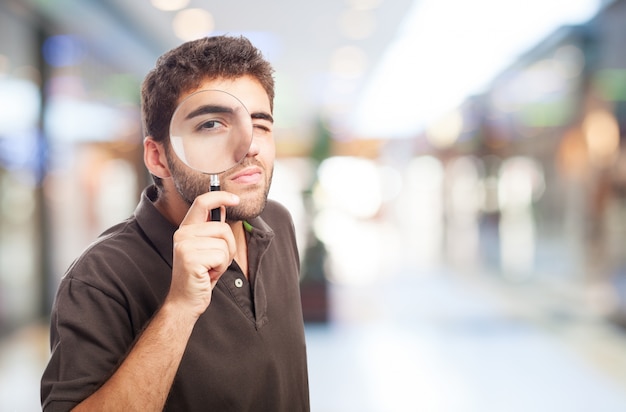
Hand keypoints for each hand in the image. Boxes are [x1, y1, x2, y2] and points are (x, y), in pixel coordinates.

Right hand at [166, 191, 239, 318]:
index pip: (201, 202)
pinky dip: (221, 268)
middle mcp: (182, 234)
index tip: (236, 199)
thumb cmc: (200, 275)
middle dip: (228, 248)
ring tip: (210, 269)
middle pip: (223, 228)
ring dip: (224, 260)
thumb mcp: (207, 248)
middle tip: (215, 262)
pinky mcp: (191, 258)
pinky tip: (208, 275)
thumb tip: (223, 208)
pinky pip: (222, 256)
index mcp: (186, 229)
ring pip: (224, 243)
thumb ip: (212, 229)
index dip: (220, 196)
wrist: (185, 301)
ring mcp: (185, 245)